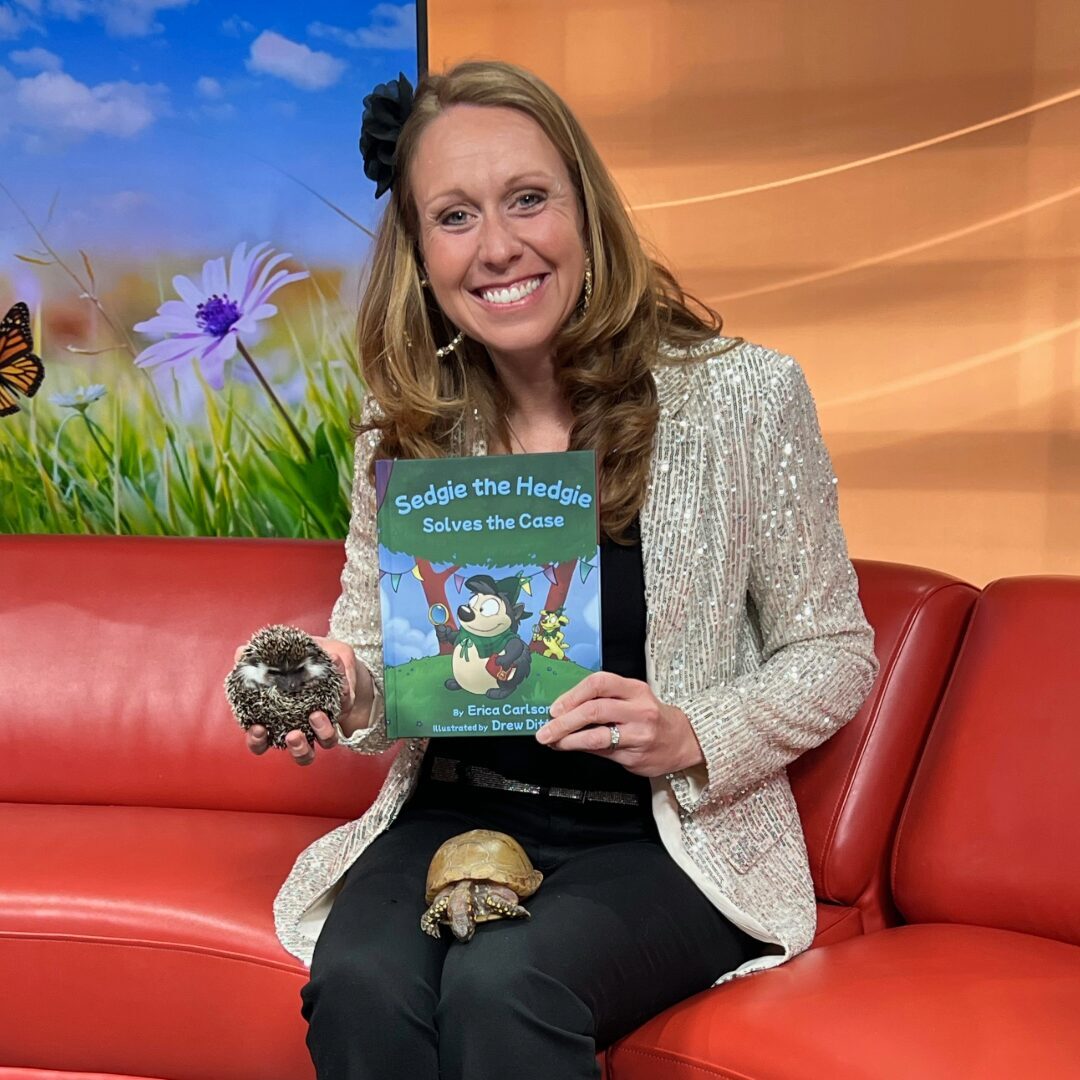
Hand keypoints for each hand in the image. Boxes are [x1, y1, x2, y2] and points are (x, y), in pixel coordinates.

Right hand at [234, 636, 372, 766]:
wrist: (331, 656)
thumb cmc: (297, 661)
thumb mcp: (276, 658)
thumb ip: (258, 659)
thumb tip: (239, 655)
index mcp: (278, 720)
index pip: (262, 742)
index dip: (258, 741)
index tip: (259, 729)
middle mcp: (303, 726)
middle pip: (300, 753)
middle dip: (298, 748)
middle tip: (293, 734)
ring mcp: (325, 720)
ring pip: (326, 742)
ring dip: (323, 732)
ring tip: (316, 715)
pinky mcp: (343, 706)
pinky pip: (345, 705)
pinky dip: (341, 691)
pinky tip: (335, 677)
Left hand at [535, 672, 704, 776]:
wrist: (684, 740)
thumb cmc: (651, 716)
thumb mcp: (633, 698)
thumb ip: (603, 700)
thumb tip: (564, 708)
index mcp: (635, 689)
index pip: (599, 683)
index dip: (572, 695)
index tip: (554, 707)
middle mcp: (639, 710)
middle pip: (594, 710)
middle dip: (563, 721)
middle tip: (545, 730)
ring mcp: (639, 734)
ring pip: (596, 736)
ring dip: (569, 740)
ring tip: (554, 741)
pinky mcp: (635, 756)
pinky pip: (603, 752)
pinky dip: (582, 750)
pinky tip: (571, 748)